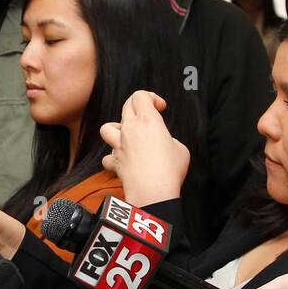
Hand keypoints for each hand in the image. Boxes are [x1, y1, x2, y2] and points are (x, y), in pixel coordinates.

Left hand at [100, 90, 188, 206]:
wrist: (153, 193)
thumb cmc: (169, 171)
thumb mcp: (180, 148)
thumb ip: (168, 140)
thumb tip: (162, 144)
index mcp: (148, 121)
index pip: (140, 95)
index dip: (151, 98)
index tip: (160, 108)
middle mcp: (130, 129)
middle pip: (126, 106)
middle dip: (137, 107)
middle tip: (148, 117)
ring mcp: (119, 145)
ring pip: (107, 127)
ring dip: (116, 129)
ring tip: (128, 137)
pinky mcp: (115, 162)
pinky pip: (107, 156)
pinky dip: (113, 158)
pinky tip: (122, 162)